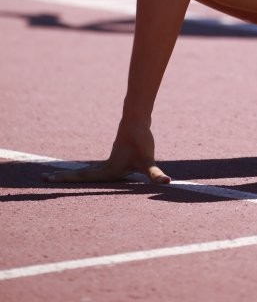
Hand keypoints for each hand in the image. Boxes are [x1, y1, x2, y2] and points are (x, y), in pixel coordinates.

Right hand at [43, 122, 170, 184]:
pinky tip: (85, 174)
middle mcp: (105, 167)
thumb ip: (155, 174)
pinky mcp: (114, 156)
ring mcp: (109, 161)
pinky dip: (84, 172)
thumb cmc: (142, 141)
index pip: (82, 178)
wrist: (137, 119)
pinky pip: (96, 167)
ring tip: (58, 177)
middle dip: (64, 178)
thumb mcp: (148, 162)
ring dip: (73, 175)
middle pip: (80, 175)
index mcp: (108, 171)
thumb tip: (166, 182)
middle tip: (44, 178)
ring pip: (87, 171)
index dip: (65, 179)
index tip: (47, 178)